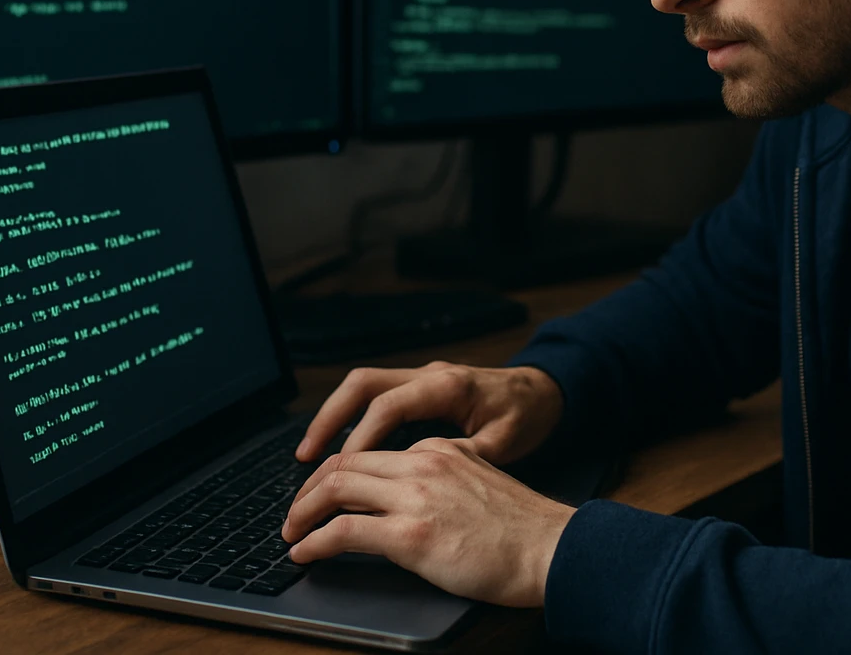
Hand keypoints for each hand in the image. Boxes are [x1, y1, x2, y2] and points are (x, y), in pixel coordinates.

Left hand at [281, 436, 574, 606]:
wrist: (552, 548)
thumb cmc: (524, 530)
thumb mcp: (481, 483)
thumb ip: (448, 477)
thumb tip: (416, 497)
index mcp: (439, 450)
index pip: (371, 452)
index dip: (337, 473)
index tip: (323, 492)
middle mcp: (423, 462)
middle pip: (345, 463)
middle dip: (309, 489)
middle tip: (294, 513)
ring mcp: (416, 496)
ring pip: (336, 488)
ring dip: (303, 511)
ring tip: (291, 532)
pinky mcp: (411, 534)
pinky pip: (343, 532)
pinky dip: (314, 542)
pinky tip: (305, 553)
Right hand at [296, 361, 563, 465]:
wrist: (545, 391)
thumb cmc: (528, 415)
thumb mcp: (505, 441)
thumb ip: (466, 455)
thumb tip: (427, 475)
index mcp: (447, 385)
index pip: (388, 406)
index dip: (361, 438)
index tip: (341, 473)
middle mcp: (428, 375)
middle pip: (362, 384)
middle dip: (329, 418)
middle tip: (305, 457)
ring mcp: (421, 377)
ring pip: (363, 386)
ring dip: (334, 417)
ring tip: (310, 455)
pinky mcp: (420, 387)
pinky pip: (376, 396)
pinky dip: (352, 419)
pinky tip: (341, 450)